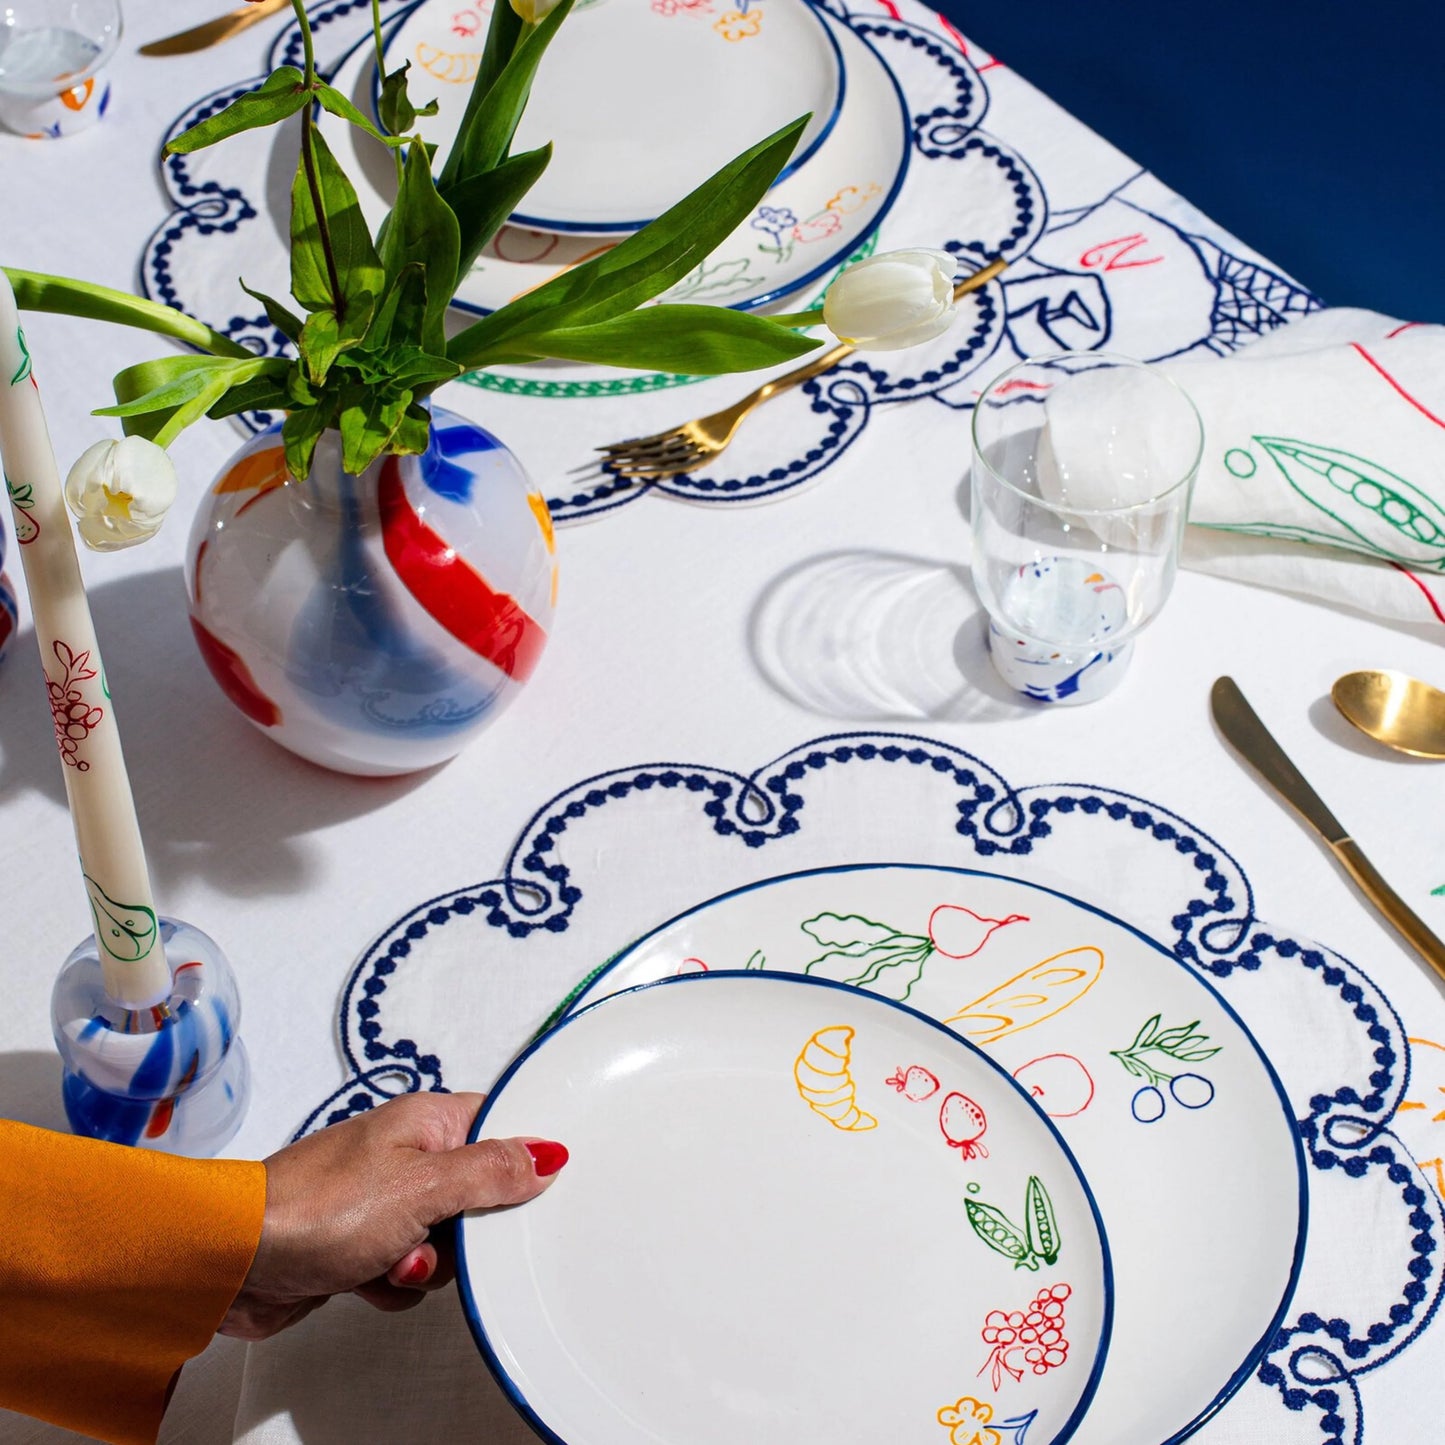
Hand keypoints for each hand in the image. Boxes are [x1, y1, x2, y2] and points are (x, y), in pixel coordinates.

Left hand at [220, 1091, 566, 1339]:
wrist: (233, 1264)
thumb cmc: (315, 1209)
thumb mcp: (423, 1187)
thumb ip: (490, 1171)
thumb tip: (546, 1152)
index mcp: (425, 1120)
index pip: (498, 1125)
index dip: (519, 1160)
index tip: (528, 1192)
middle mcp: (405, 1153)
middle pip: (476, 1192)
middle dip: (463, 1232)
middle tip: (442, 1235)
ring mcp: (380, 1199)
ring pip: (444, 1239)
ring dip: (425, 1263)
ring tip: (392, 1261)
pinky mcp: (359, 1242)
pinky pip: (407, 1267)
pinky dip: (394, 1282)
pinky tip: (368, 1279)